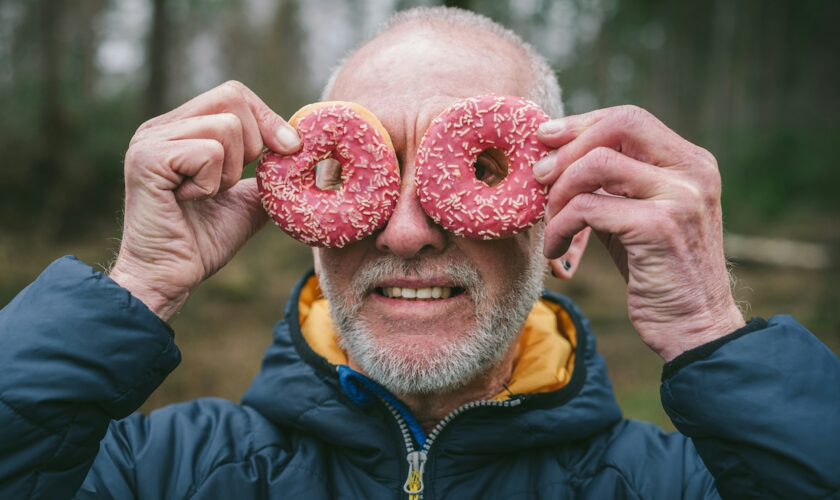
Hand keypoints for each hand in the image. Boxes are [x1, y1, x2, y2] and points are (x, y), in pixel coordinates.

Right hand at [109, 81, 300, 320]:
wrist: (169, 278)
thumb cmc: (201, 242)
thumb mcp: (247, 202)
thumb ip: (267, 175)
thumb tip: (301, 155)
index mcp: (181, 129)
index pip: (235, 95)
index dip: (267, 119)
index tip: (288, 150)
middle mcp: (161, 127)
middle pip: (233, 98)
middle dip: (253, 144)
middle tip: (230, 183)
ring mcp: (150, 140)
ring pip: (226, 127)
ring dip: (230, 172)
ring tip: (205, 195)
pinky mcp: (148, 158)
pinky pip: (209, 152)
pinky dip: (212, 183)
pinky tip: (188, 201)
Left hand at [534, 105, 744, 360]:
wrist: (693, 328)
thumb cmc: (655, 272)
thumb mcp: (636, 215)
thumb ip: (611, 183)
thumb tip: (553, 154)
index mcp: (691, 163)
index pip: (630, 118)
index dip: (582, 123)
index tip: (546, 138)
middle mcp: (693, 172)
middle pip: (620, 125)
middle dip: (569, 147)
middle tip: (539, 177)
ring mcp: (680, 197)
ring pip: (598, 164)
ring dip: (560, 193)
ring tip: (551, 223)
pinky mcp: (659, 227)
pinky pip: (588, 208)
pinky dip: (559, 228)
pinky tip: (555, 252)